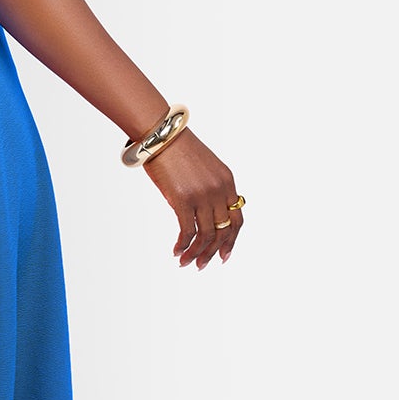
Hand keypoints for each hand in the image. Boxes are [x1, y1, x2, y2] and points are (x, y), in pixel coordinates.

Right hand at [142, 130, 242, 268]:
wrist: (161, 134)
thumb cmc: (176, 147)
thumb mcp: (203, 167)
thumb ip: (207, 189)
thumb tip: (196, 214)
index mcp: (227, 181)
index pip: (237, 218)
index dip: (232, 240)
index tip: (224, 254)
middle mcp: (219, 190)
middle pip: (224, 231)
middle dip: (214, 252)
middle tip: (203, 264)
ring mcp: (203, 195)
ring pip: (206, 235)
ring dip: (196, 253)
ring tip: (187, 263)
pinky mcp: (183, 199)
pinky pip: (187, 231)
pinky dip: (183, 245)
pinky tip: (177, 251)